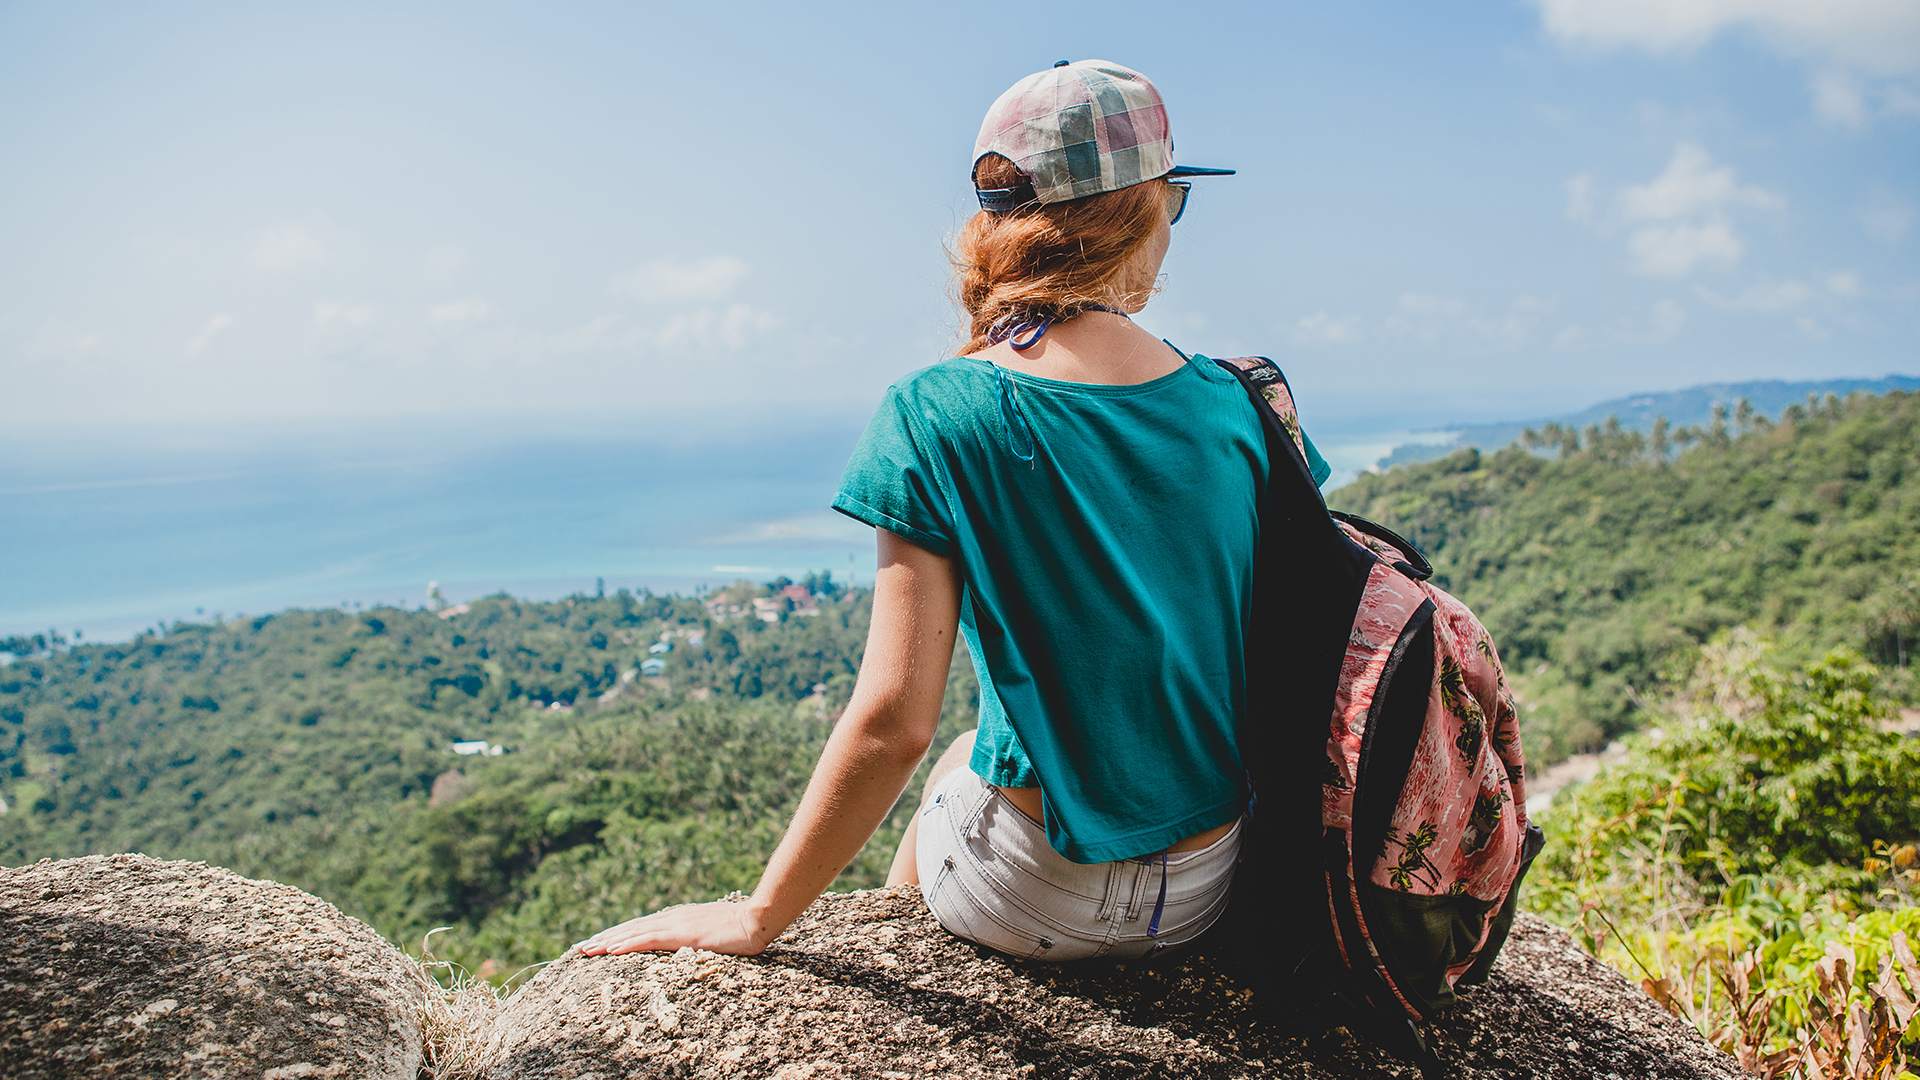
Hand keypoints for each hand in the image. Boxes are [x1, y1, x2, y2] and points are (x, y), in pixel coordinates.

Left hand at [574, 900, 769, 956]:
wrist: (758, 919)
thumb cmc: (741, 929)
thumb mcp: (713, 933)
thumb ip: (696, 937)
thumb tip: (688, 944)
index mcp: (677, 919)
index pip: (639, 928)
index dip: (616, 934)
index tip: (597, 942)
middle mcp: (671, 919)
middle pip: (629, 929)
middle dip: (603, 939)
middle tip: (578, 948)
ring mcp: (676, 925)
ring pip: (633, 934)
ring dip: (607, 941)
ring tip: (585, 950)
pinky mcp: (682, 935)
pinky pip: (649, 940)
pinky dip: (627, 944)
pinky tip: (611, 950)